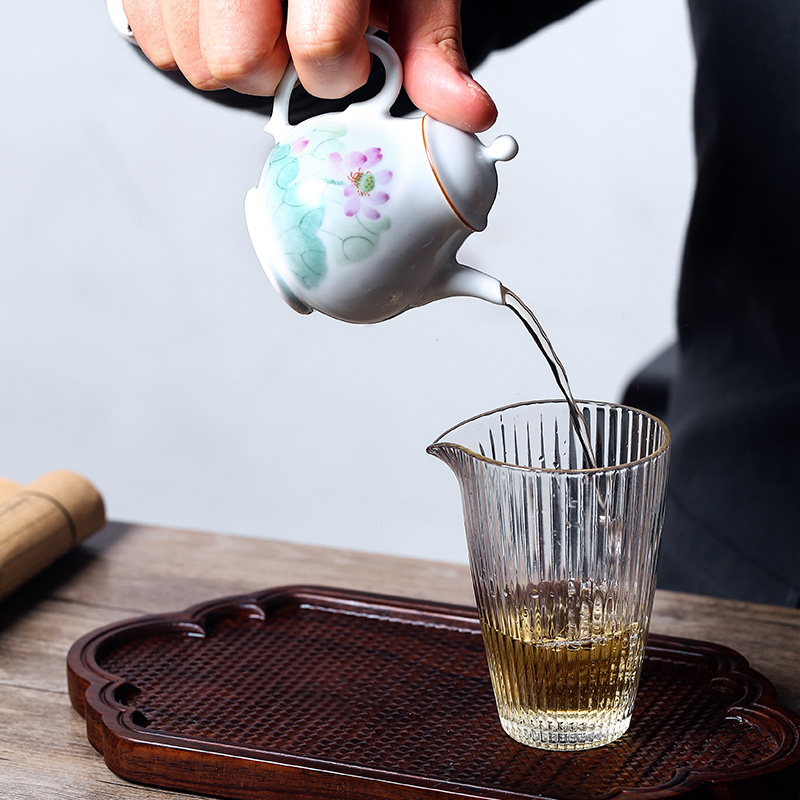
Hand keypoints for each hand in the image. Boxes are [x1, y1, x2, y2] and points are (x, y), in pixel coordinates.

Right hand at [121, 0, 496, 130]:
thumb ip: (429, 44)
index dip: (342, 66)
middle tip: (296, 33)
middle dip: (276, 70)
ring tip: (262, 17)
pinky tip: (223, 12)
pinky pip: (155, 42)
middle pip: (237, 62)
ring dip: (235, 61)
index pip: (320, 47)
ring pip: (193, 61)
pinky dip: (191, 43)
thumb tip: (468, 115)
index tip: (353, 49)